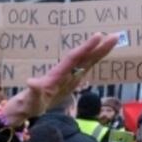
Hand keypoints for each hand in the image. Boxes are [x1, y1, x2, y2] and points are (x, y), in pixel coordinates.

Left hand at [0, 33, 117, 128]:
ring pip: (86, 61)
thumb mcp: (31, 99)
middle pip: (83, 57)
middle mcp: (64, 73)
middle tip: (115, 36)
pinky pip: (84, 68)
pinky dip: (94, 60)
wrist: (27, 105)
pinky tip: (101, 54)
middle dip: (98, 47)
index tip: (98, 36)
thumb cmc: (29, 103)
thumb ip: (33, 91)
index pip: (73, 58)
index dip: (85, 48)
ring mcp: (68, 76)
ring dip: (99, 51)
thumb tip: (31, 82)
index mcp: (57, 74)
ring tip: (112, 40)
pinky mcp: (70, 81)